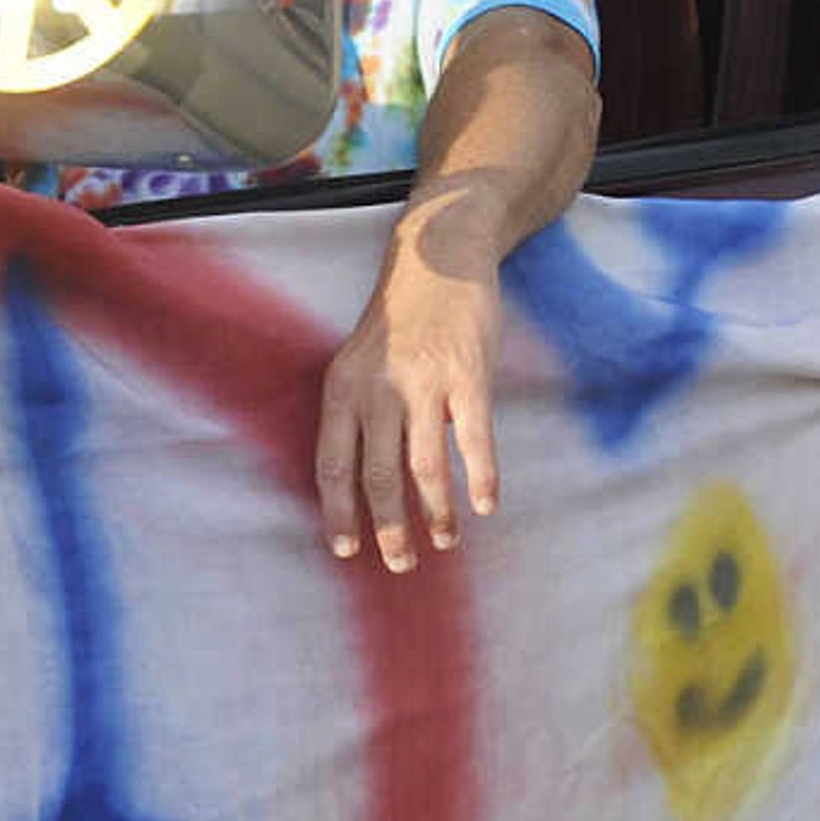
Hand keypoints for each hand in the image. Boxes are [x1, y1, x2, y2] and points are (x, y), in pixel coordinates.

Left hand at [313, 178, 509, 572]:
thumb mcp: (361, 358)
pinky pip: (475, 439)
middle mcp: (378, 388)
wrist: (440, 256)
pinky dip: (481, 477)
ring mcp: (425, 381)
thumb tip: (368, 480)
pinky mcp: (468, 374)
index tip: (346, 550)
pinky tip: (487, 504)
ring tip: (446, 540)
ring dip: (436, 512)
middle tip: (401, 563)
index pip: (332, 464)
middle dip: (389, 528)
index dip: (338, 513)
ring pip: (425, 466)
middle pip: (377, 476)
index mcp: (343, 388)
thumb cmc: (401, 317)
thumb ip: (362, 412)